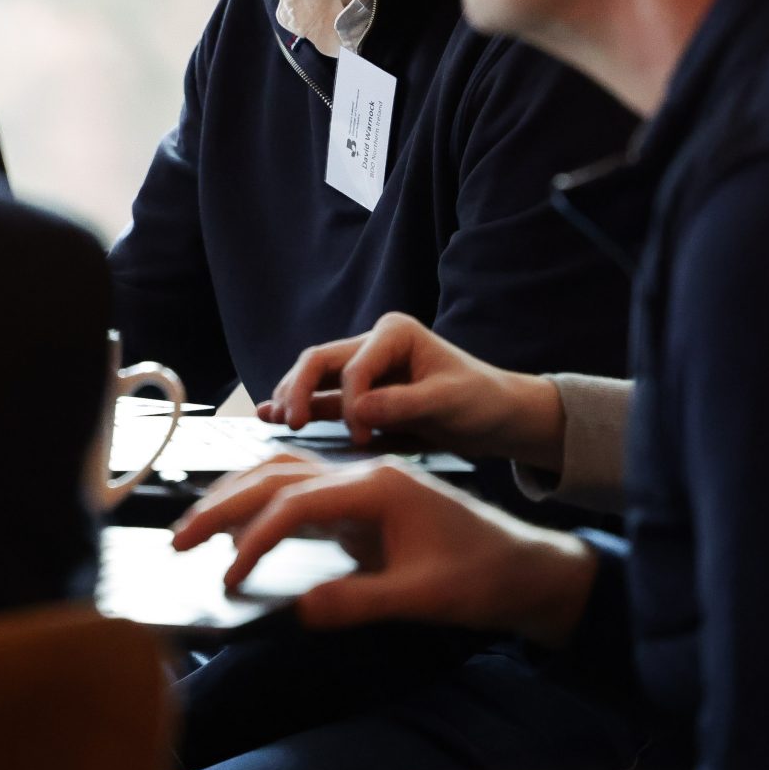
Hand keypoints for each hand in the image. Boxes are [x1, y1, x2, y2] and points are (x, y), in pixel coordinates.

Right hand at [171, 455, 596, 644]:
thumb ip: (360, 602)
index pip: (296, 501)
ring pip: (284, 474)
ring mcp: (363, 485)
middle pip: (278, 474)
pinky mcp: (363, 504)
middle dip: (224, 504)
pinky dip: (263, 502)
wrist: (526, 568)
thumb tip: (299, 610)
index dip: (255, 537)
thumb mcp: (424, 597)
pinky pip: (300, 491)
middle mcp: (366, 474)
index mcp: (380, 486)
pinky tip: (241, 524)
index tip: (228, 575)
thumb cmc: (485, 578)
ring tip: (196, 528)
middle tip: (179, 539)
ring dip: (237, 496)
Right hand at [258, 312, 565, 469]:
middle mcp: (374, 345)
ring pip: (314, 377)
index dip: (352, 401)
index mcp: (394, 333)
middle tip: (292, 423)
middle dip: (300, 389)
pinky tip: (274, 416)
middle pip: (319, 360)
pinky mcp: (363, 395)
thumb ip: (403, 405)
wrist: (497, 419)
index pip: (355, 365)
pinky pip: (324, 398)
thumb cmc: (480, 401)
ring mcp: (365, 369)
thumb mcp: (447, 402)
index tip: (361, 436)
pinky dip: (302, 406)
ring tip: (272, 419)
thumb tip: (358, 412)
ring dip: (292, 396)